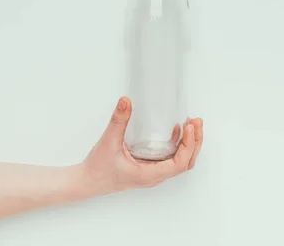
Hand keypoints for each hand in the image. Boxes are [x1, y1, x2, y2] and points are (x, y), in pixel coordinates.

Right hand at [79, 97, 202, 197]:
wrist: (86, 181)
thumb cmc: (98, 168)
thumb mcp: (109, 141)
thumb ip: (118, 120)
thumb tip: (126, 101)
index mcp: (148, 174)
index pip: (179, 164)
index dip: (188, 145)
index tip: (189, 127)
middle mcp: (154, 175)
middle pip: (185, 163)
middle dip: (194, 142)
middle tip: (196, 122)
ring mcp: (152, 172)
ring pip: (180, 162)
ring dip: (189, 144)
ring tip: (192, 124)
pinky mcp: (148, 168)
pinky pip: (170, 159)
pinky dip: (179, 145)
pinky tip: (176, 131)